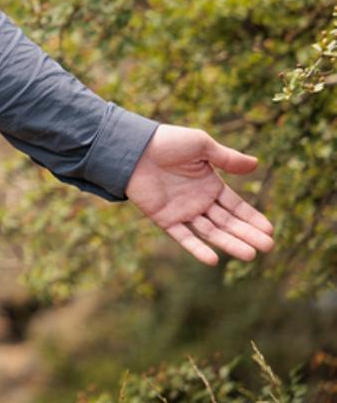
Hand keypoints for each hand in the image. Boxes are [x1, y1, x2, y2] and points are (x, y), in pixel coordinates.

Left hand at [125, 124, 274, 264]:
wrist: (133, 147)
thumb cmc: (167, 142)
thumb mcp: (201, 145)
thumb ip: (227, 158)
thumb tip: (256, 164)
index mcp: (209, 184)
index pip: (236, 206)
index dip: (252, 218)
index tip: (270, 231)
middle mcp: (198, 200)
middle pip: (227, 223)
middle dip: (248, 234)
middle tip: (268, 247)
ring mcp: (182, 211)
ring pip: (210, 232)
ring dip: (229, 243)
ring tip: (250, 255)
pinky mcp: (164, 218)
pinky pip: (183, 236)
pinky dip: (196, 249)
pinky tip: (213, 260)